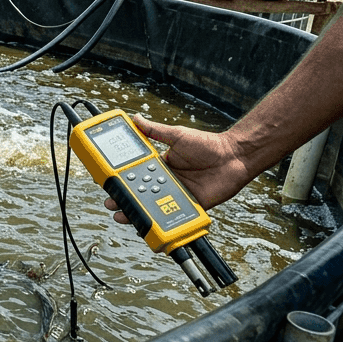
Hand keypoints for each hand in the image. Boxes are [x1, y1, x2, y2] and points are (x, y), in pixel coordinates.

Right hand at [104, 115, 258, 223]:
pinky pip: (171, 215)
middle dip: (122, 198)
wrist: (234, 157)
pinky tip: (148, 223)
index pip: (135, 173)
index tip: (107, 180)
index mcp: (159, 165)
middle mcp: (165, 181)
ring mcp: (175, 194)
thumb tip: (135, 118)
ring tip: (122, 214)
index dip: (121, 178)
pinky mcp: (187, 206)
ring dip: (136, 212)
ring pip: (151, 206)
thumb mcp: (177, 135)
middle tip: (110, 201)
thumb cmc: (208, 145)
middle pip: (139, 192)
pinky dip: (160, 221)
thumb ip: (155, 131)